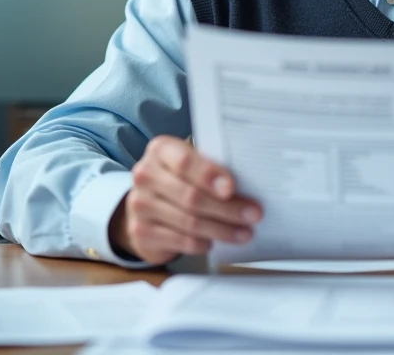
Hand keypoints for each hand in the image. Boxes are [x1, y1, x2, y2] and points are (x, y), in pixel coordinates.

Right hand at [109, 135, 262, 264]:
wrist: (143, 205)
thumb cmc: (177, 179)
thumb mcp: (190, 164)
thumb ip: (210, 168)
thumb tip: (249, 186)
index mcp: (161, 150)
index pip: (185, 162)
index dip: (209, 176)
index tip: (232, 188)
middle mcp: (145, 175)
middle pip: (191, 196)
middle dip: (227, 208)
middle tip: (253, 215)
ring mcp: (140, 205)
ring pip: (189, 222)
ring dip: (221, 229)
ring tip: (244, 233)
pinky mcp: (142, 232)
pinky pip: (180, 240)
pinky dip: (203, 243)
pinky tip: (215, 242)